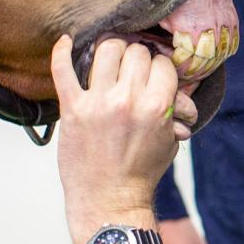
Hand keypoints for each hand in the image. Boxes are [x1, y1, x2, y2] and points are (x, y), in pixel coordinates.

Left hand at [52, 36, 187, 243]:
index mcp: (157, 106)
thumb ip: (175, 112)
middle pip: (136, 51)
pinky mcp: (73, 109)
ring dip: (111, 50)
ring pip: (107, 49)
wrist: (111, 201)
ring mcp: (99, 103)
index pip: (162, 63)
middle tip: (133, 66)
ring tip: (110, 57)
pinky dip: (62, 52)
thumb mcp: (170, 141)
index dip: (159, 66)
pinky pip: (63, 70)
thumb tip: (181, 90)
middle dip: (138, 56)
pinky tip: (66, 41)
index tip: (153, 72)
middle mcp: (129, 100)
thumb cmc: (141, 173)